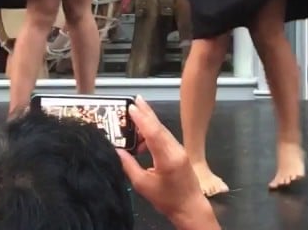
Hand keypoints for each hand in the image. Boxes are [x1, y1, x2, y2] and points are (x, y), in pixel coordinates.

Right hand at [116, 97, 213, 226]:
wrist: (190, 207)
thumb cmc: (166, 199)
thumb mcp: (143, 185)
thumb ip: (129, 166)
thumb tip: (118, 151)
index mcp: (167, 158)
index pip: (154, 133)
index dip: (142, 119)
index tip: (132, 107)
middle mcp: (176, 150)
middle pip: (160, 127)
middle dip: (147, 112)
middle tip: (135, 99)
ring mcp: (180, 150)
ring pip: (163, 132)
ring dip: (149, 124)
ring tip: (133, 119)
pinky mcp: (180, 153)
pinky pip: (165, 138)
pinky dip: (154, 134)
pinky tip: (142, 139)